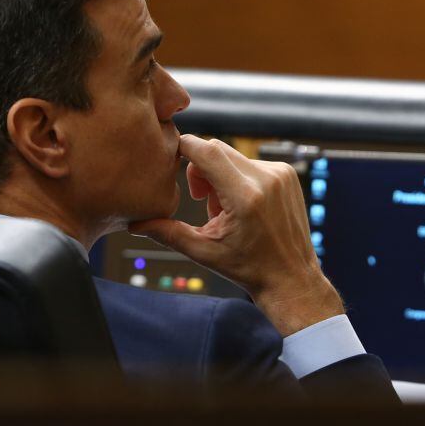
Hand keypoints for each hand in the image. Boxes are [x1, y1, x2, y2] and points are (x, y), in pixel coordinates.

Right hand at [129, 135, 342, 335]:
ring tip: (227, 211)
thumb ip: (167, 232)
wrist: (291, 277)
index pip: (206, 151)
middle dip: (201, 170)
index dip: (184, 148)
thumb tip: (133, 223)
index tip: (171, 158)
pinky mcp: (287, 173)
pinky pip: (251, 164)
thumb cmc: (248, 268)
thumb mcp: (203, 252)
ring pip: (233, 157)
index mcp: (244, 197)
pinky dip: (240, 179)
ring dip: (221, 176)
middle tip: (202, 200)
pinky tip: (245, 207)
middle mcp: (265, 179)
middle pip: (217, 150)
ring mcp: (280, 173)